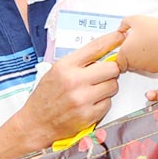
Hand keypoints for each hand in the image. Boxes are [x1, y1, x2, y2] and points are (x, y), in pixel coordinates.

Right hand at [20, 30, 123, 145]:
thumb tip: (103, 51)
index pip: (95, 48)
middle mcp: (74, 81)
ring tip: (94, 90)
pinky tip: (90, 103)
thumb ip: (78, 61)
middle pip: (111, 68)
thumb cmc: (46, 96)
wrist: (36, 122)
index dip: (112, 40)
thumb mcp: (56, 71)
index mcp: (65, 66)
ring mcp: (82, 99)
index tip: (121, 36)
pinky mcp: (88, 115)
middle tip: (103, 74)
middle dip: (111, 70)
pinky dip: (103, 103)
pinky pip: (108, 103)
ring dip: (108, 87)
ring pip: (113, 86)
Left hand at [114, 14, 157, 75]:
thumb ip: (123, 24)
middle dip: (130, 58)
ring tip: (147, 48)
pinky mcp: (155, 69)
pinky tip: (153, 52)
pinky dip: (151, 62)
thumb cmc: (153, 28)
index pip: (118, 62)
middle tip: (137, 48)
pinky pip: (150, 68)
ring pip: (139, 67)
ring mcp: (145, 66)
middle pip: (128, 65)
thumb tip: (121, 29)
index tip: (125, 52)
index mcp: (125, 52)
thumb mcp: (133, 20)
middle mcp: (134, 62)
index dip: (121, 57)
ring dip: (140, 61)